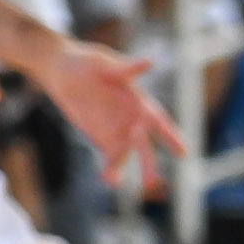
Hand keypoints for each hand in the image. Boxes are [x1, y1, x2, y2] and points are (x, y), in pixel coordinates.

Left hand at [31, 38, 185, 188]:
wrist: (60, 69)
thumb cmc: (86, 61)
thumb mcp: (104, 62)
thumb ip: (126, 68)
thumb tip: (150, 62)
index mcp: (138, 101)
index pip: (159, 121)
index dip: (171, 136)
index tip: (183, 153)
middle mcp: (131, 119)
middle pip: (144, 145)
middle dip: (149, 163)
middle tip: (153, 182)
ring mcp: (116, 130)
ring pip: (126, 154)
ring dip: (123, 167)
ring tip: (115, 182)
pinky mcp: (100, 136)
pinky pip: (109, 156)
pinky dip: (111, 169)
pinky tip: (109, 180)